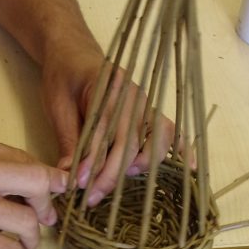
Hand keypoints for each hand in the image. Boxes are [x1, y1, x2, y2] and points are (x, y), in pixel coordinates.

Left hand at [42, 47, 175, 207]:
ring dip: (141, 166)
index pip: (105, 131)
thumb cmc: (64, 76)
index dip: (94, 161)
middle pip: (132, 141)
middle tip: (93, 197)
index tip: (80, 183)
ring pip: (156, 138)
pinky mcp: (150, 111)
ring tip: (119, 186)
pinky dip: (182, 149)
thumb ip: (68, 139)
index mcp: (109, 88)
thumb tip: (68, 174)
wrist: (74, 51)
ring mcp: (146, 103)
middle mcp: (133, 96)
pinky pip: (171, 131)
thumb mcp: (57, 105)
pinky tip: (191, 168)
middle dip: (113, 174)